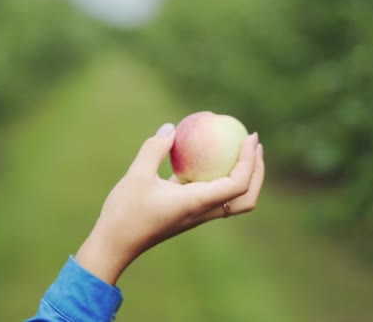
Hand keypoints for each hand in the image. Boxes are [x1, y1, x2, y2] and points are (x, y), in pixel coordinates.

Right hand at [76, 123, 264, 284]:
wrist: (115, 244)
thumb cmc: (125, 212)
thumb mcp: (136, 175)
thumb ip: (155, 149)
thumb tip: (171, 127)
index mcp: (197, 203)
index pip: (238, 184)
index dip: (250, 161)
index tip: (249, 137)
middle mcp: (203, 212)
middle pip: (246, 198)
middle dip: (257, 171)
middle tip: (253, 143)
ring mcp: (198, 215)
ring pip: (234, 199)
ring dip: (244, 175)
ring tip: (239, 148)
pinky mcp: (189, 213)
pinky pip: (215, 194)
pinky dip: (221, 176)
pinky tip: (208, 156)